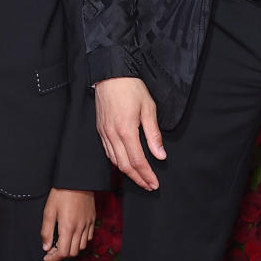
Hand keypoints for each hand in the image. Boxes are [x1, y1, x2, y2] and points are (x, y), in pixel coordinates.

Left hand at [41, 188, 95, 260]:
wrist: (77, 180)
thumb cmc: (61, 194)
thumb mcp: (49, 211)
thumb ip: (46, 231)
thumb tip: (46, 247)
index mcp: (67, 227)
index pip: (63, 253)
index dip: (54, 258)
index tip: (47, 256)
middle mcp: (79, 228)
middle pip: (73, 252)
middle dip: (61, 255)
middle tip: (52, 250)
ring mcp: (88, 224)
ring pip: (82, 246)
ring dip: (71, 248)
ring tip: (62, 242)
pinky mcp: (92, 220)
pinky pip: (89, 237)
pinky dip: (81, 240)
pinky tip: (73, 235)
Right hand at [94, 76, 164, 190]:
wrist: (111, 74)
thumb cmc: (131, 88)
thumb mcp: (149, 108)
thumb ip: (154, 134)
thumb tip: (160, 154)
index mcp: (126, 130)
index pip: (138, 161)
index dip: (146, 175)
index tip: (154, 183)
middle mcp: (113, 134)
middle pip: (125, 166)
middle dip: (138, 179)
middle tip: (149, 186)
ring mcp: (104, 133)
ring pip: (115, 161)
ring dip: (128, 173)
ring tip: (140, 178)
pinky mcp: (101, 130)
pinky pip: (108, 152)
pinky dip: (117, 162)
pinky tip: (125, 164)